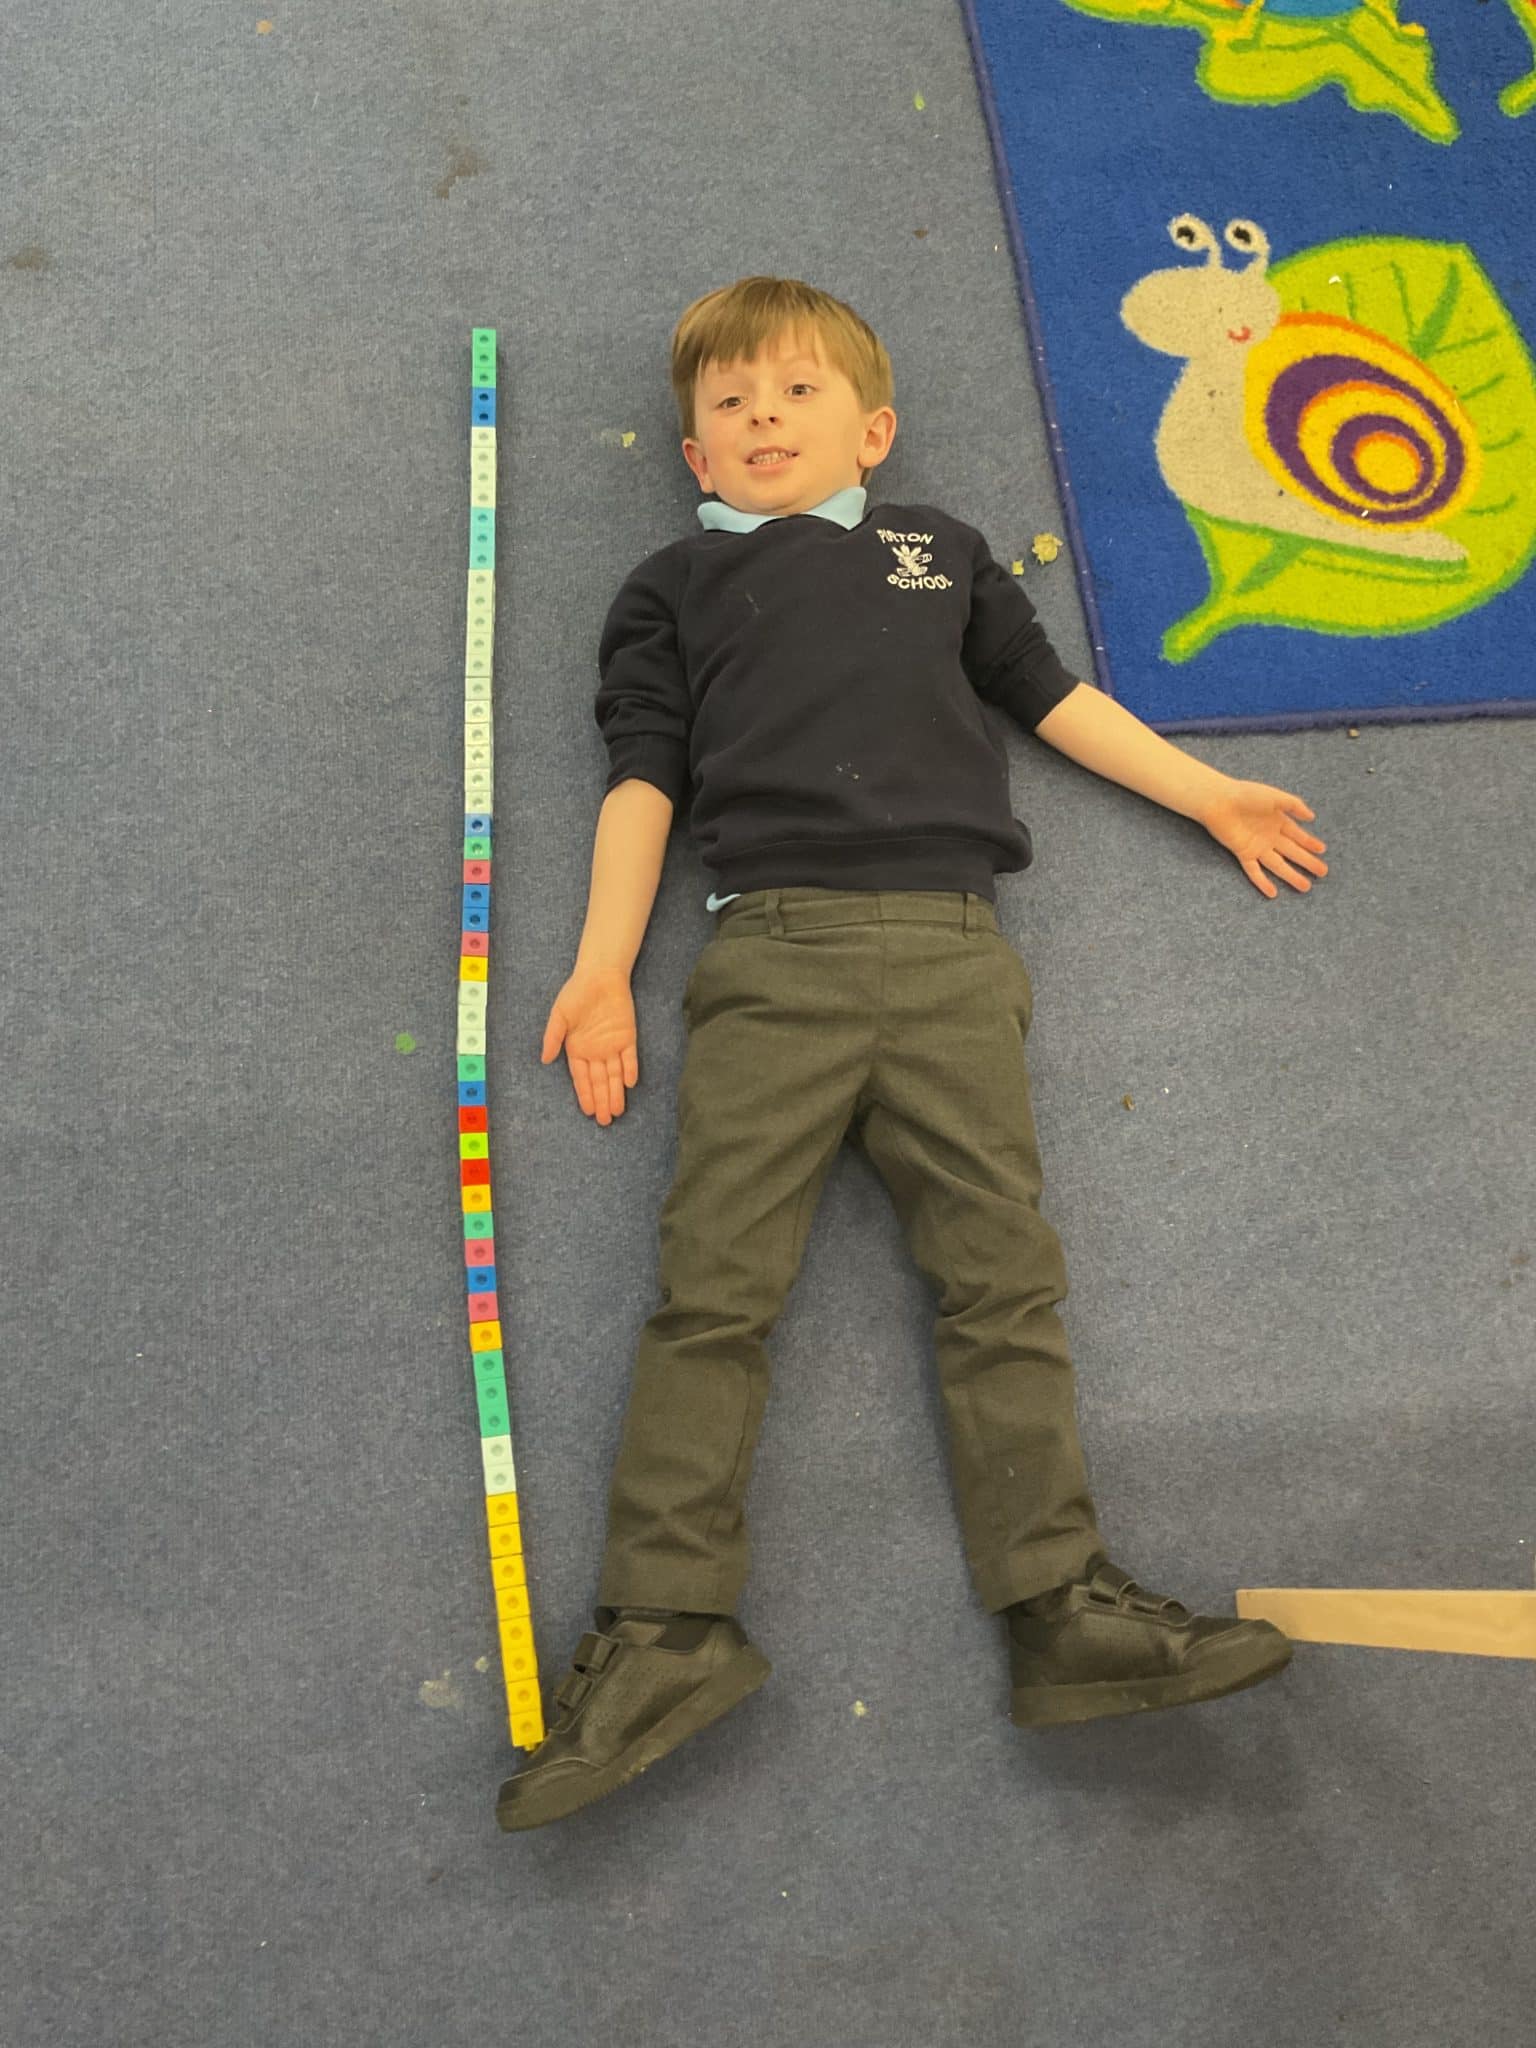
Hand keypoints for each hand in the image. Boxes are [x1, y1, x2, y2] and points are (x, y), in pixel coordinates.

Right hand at [540, 964, 638, 1123]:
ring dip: (616, 1092)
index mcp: (577, 1049)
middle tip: (606, 1121)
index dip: (585, 1095)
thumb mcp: (560, 1015)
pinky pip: (630, 1057)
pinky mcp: (627, 1036)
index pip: (582, 1078)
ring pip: (615, 1074)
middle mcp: (595, 1051)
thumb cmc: (576, 993)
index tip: (589, 1112)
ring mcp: (612, 1045)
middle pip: (599, 1081)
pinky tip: (629, 1084)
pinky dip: (630, 1069)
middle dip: (602, 1101)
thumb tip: (544, 1059)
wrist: (599, 975)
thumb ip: (553, 1037)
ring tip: (617, 1111)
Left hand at [1199, 777, 1328, 897]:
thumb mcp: (1275, 797)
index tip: (1322, 851)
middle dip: (1307, 862)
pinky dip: (1262, 882)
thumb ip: (1294, 805)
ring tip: (1305, 887)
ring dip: (1291, 876)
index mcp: (1277, 821)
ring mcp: (1257, 846)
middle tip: (1323, 872)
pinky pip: (1254, 871)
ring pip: (1277, 865)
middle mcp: (1269, 836)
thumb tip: (1312, 817)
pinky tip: (1273, 893)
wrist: (1219, 800)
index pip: (1298, 835)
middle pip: (1292, 852)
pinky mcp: (1243, 853)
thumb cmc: (1246, 794)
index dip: (1310, 843)